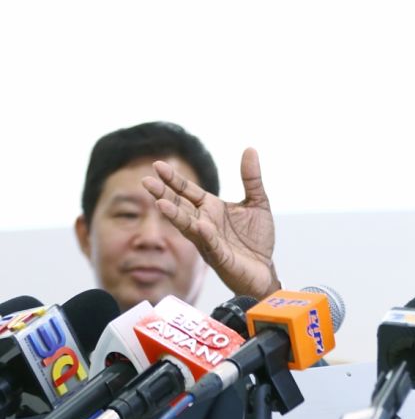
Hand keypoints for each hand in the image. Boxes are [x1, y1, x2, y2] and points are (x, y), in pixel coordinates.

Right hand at [142, 147, 279, 298]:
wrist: (264, 269)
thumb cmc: (256, 238)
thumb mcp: (258, 202)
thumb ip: (251, 178)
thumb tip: (249, 149)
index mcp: (211, 209)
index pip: (187, 191)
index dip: (173, 179)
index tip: (157, 165)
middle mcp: (204, 223)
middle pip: (180, 206)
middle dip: (163, 194)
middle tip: (146, 181)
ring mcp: (209, 242)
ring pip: (188, 227)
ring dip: (175, 216)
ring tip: (160, 204)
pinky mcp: (221, 258)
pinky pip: (211, 245)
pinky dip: (206, 236)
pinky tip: (201, 226)